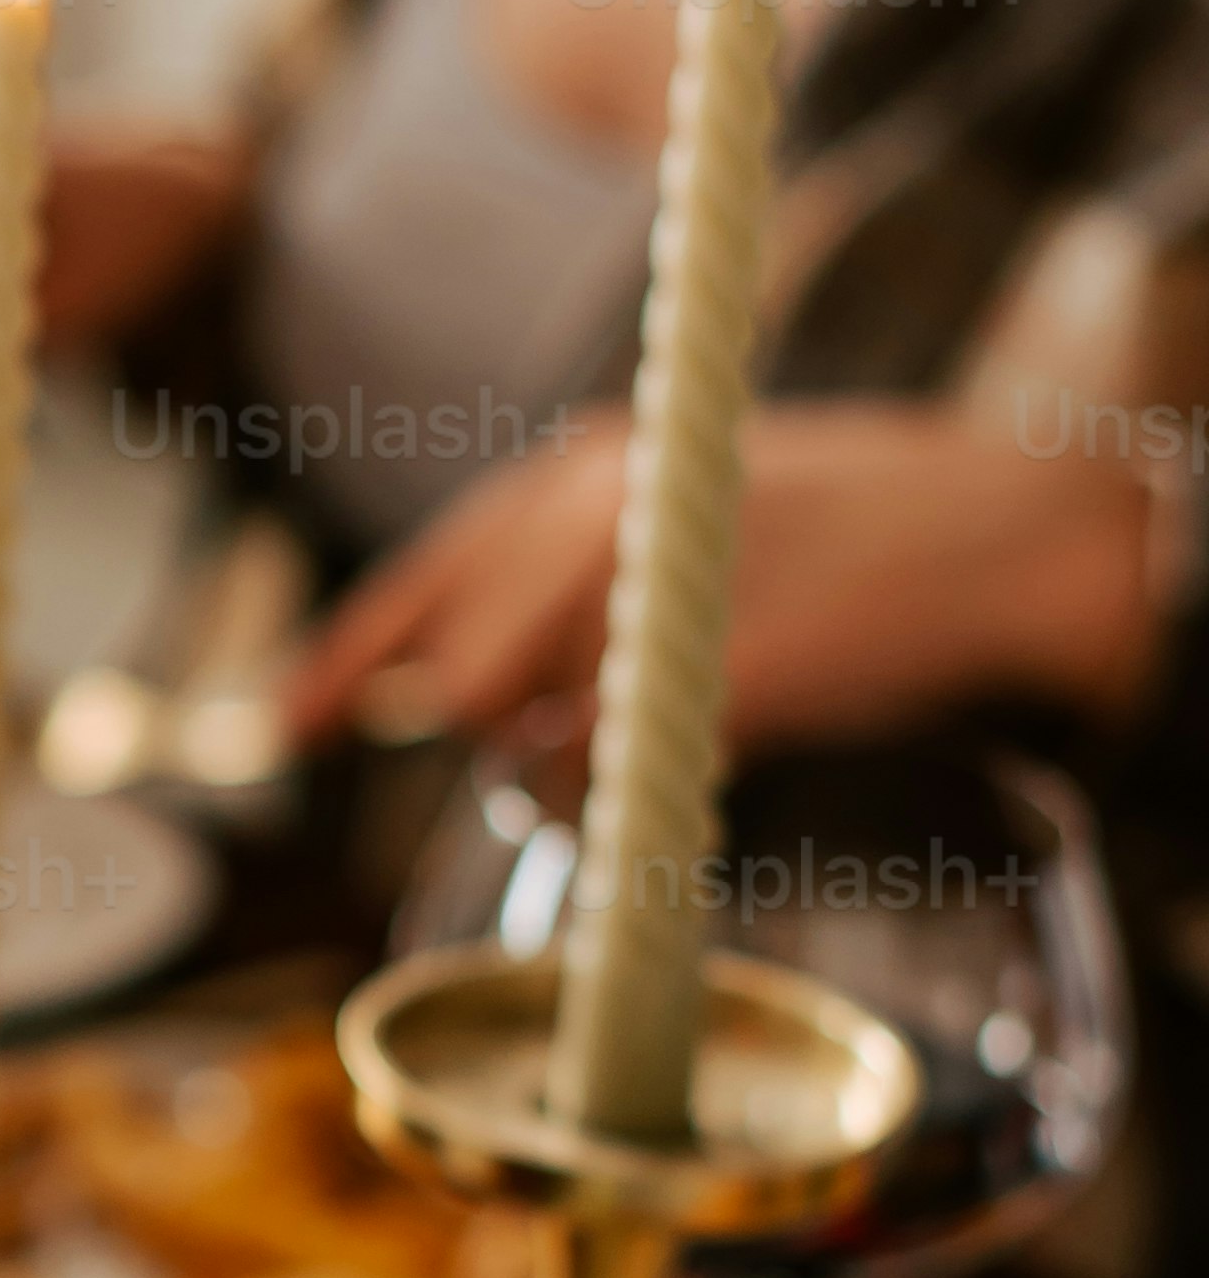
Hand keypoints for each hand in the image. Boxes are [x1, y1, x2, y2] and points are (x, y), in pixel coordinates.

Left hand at [288, 410, 1163, 750]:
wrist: (990, 529)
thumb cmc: (833, 532)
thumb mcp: (677, 509)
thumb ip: (565, 575)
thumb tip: (452, 689)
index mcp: (574, 474)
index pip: (421, 583)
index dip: (344, 667)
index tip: (287, 731)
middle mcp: (590, 519)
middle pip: (455, 681)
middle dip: (488, 735)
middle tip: (569, 742)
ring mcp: (647, 595)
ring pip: (514, 740)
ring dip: (555, 776)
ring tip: (643, 748)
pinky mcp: (708, 673)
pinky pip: (599, 780)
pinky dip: (616, 803)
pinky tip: (679, 771)